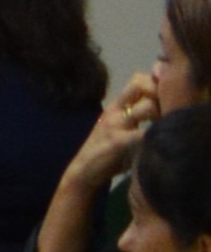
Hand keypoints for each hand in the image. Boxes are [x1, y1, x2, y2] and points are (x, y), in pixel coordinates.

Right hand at [65, 70, 162, 190]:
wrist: (84, 171)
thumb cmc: (105, 151)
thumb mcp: (117, 127)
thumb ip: (135, 116)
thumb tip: (161, 109)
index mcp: (115, 106)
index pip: (138, 79)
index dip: (155, 84)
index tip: (163, 100)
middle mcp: (115, 110)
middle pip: (142, 84)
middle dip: (160, 94)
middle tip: (166, 113)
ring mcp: (116, 125)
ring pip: (149, 106)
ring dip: (162, 116)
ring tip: (163, 129)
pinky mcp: (118, 142)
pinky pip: (145, 132)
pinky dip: (156, 136)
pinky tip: (156, 143)